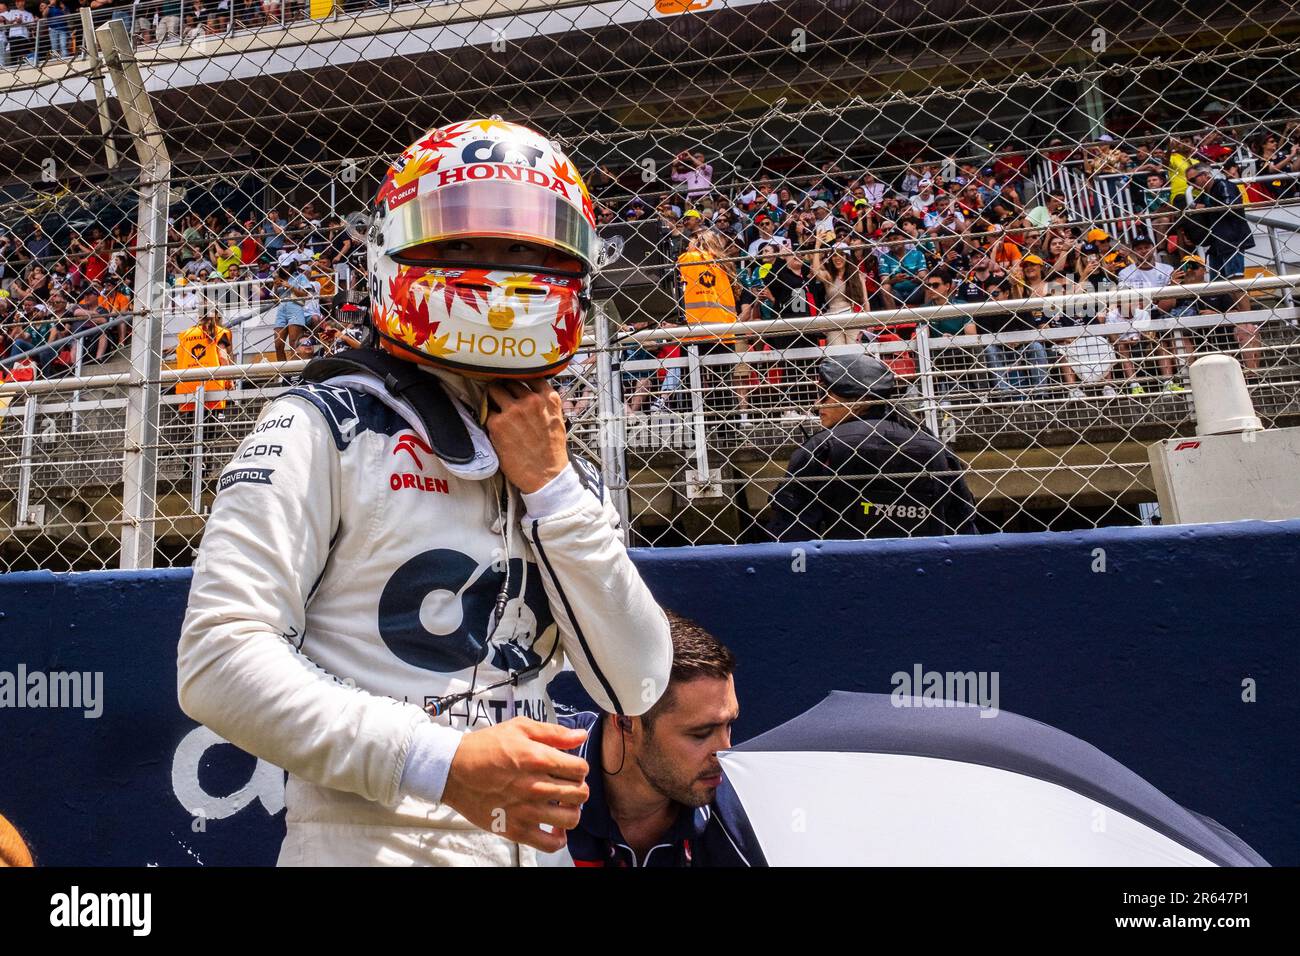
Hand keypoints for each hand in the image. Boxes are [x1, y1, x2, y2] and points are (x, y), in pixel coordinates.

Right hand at [441, 718, 589, 852]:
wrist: (453, 770)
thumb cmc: (486, 746)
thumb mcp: (519, 728)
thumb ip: (553, 732)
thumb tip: (581, 736)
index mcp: (538, 758)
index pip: (580, 769)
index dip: (579, 767)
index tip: (569, 768)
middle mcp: (535, 786)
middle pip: (580, 794)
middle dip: (578, 788)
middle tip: (566, 786)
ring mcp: (526, 810)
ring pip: (571, 819)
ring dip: (571, 811)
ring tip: (561, 805)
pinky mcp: (515, 829)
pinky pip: (550, 844)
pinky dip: (558, 838)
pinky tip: (553, 827)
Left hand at [485, 378, 569, 493]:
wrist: (546, 475)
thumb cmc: (551, 451)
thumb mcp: (557, 419)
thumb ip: (544, 402)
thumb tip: (530, 391)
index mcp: (548, 398)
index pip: (530, 374)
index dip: (520, 377)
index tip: (515, 381)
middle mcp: (531, 400)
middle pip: (509, 381)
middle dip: (505, 388)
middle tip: (502, 399)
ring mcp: (513, 410)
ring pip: (494, 390)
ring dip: (493, 398)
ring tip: (496, 410)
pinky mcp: (497, 423)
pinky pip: (487, 412)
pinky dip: (489, 418)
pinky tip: (496, 429)